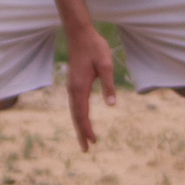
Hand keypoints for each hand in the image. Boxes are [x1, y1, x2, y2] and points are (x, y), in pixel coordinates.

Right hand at [63, 22, 116, 150]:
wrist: (80, 34)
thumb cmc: (94, 48)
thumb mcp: (106, 65)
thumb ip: (109, 85)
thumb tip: (112, 105)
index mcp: (80, 87)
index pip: (82, 114)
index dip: (87, 129)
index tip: (93, 142)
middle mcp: (73, 89)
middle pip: (75, 116)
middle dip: (81, 132)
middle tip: (86, 150)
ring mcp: (72, 86)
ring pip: (74, 110)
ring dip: (79, 125)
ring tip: (85, 139)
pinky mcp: (74, 82)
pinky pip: (75, 104)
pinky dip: (78, 115)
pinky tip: (82, 118)